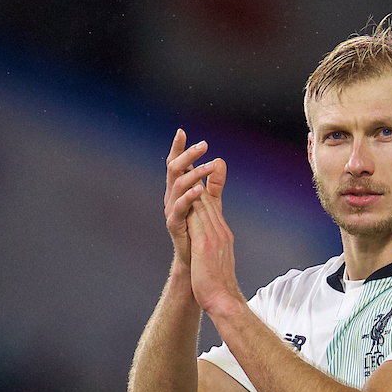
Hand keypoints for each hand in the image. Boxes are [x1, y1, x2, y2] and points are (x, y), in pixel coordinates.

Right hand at [163, 129, 219, 271]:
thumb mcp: (211, 203)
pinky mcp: (174, 225)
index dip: (178, 148)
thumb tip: (220, 161)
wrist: (196, 260)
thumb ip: (214, 183)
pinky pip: (179, 208)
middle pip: (175, 169)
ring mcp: (171, 210)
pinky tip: (199, 190)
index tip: (181, 131)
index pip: (177, 164)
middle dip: (188, 155)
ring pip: (177, 185)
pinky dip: (189, 197)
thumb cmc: (201, 231)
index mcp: (179, 190)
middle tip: (203, 145)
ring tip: (207, 166)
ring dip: (193, 174)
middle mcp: (171, 197)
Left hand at [181, 156, 241, 316]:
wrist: (224, 300)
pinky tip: (183, 189)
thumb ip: (210, 245)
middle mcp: (221, 230)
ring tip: (184, 163)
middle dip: (200, 175)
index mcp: (222, 233)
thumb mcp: (214, 260)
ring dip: (194, 181)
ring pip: (204, 202)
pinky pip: (198, 217)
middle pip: (209, 197)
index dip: (205, 184)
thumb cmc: (218, 286)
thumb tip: (207, 240)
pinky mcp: (207, 243)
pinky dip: (192, 201)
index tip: (199, 167)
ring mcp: (215, 236)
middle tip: (190, 153)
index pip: (213, 203)